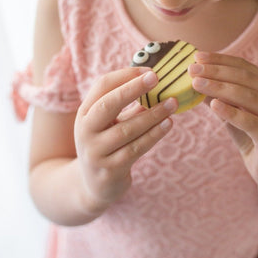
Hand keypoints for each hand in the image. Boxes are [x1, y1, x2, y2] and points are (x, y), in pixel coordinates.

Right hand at [74, 67, 177, 213]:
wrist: (94, 186)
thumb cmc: (108, 144)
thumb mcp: (109, 123)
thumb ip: (127, 105)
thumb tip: (155, 83)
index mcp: (85, 112)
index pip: (102, 86)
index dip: (126, 75)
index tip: (151, 71)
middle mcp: (85, 131)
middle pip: (108, 104)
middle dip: (132, 88)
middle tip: (156, 77)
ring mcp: (95, 152)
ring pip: (126, 129)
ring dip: (152, 115)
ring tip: (172, 103)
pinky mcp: (110, 170)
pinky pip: (135, 149)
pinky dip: (153, 135)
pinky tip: (168, 124)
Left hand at [189, 52, 257, 189]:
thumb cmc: (252, 138)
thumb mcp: (234, 113)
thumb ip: (219, 96)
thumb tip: (193, 78)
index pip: (243, 66)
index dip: (220, 60)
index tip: (197, 56)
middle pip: (245, 78)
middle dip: (216, 71)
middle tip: (192, 68)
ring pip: (248, 97)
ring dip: (220, 88)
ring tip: (197, 84)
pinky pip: (253, 123)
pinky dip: (233, 112)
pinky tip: (214, 106)